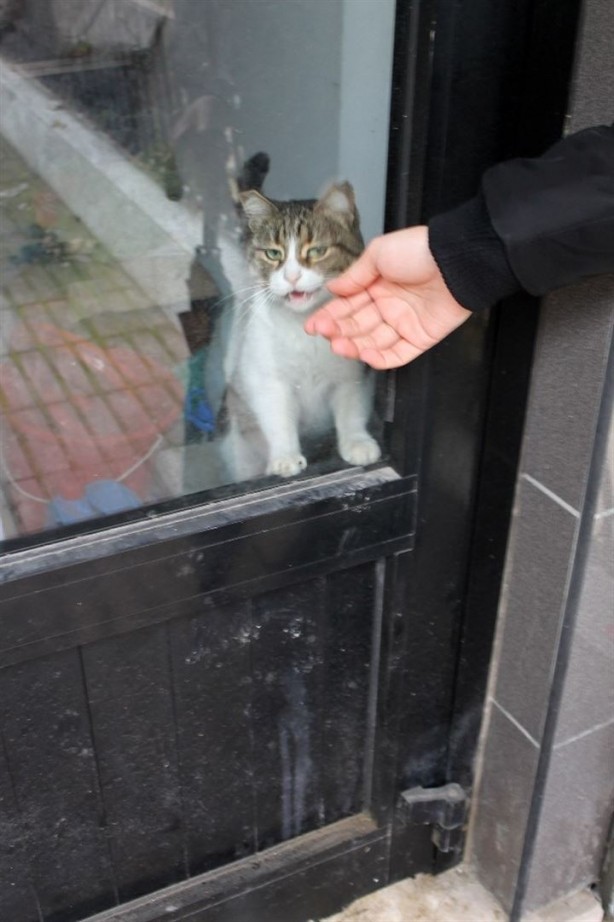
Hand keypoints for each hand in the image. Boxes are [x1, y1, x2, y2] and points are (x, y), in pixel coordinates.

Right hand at [304, 226, 471, 368]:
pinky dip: (380, 358)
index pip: (348, 306)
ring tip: (338, 345)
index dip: (329, 316)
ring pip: (373, 342)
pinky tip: (364, 354)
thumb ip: (355, 276)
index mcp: (377, 285)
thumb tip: (334, 289)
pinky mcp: (420, 338)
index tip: (312, 324)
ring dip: (353, 345)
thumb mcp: (379, 254)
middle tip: (323, 333)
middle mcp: (389, 306)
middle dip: (338, 331)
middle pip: (358, 326)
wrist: (456, 260)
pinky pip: (397, 354)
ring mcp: (404, 323)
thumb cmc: (419, 251)